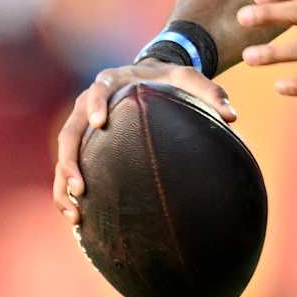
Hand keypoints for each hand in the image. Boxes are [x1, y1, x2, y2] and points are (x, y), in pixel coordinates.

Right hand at [53, 61, 236, 224]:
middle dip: (70, 159)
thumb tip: (233, 116)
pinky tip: (77, 217)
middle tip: (79, 186)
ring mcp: (82, 123)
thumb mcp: (191, 80)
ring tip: (74, 212)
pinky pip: (67, 167)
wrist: (150, 78)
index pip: (98, 89)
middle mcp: (89, 102)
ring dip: (63, 182)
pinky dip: (66, 190)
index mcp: (114, 82)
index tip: (100, 123)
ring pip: (64, 152)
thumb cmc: (170, 81)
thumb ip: (211, 94)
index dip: (95, 104)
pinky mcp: (83, 143)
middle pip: (70, 129)